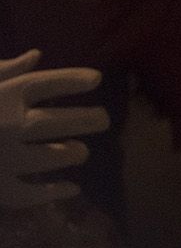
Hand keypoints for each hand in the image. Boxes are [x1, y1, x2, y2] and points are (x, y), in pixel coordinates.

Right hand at [0, 50, 109, 209]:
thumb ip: (3, 71)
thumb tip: (36, 55)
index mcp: (3, 95)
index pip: (50, 82)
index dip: (75, 79)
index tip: (96, 81)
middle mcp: (9, 124)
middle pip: (62, 120)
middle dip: (89, 120)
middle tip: (104, 121)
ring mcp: (5, 158)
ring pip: (55, 156)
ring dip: (73, 153)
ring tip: (81, 152)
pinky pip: (34, 192)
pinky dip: (55, 191)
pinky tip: (70, 189)